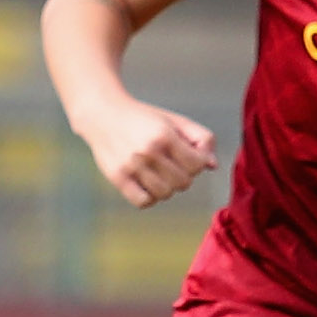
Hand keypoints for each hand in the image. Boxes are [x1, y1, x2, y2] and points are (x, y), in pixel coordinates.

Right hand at [78, 95, 216, 207]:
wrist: (103, 114)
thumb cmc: (144, 119)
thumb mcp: (174, 121)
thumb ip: (200, 137)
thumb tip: (212, 165)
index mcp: (164, 135)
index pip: (197, 164)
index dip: (198, 163)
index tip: (188, 156)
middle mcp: (147, 151)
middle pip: (183, 182)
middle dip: (184, 176)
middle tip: (173, 165)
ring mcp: (131, 166)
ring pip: (165, 194)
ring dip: (168, 187)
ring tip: (160, 174)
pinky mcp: (117, 177)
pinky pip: (143, 202)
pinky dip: (150, 198)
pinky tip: (148, 185)